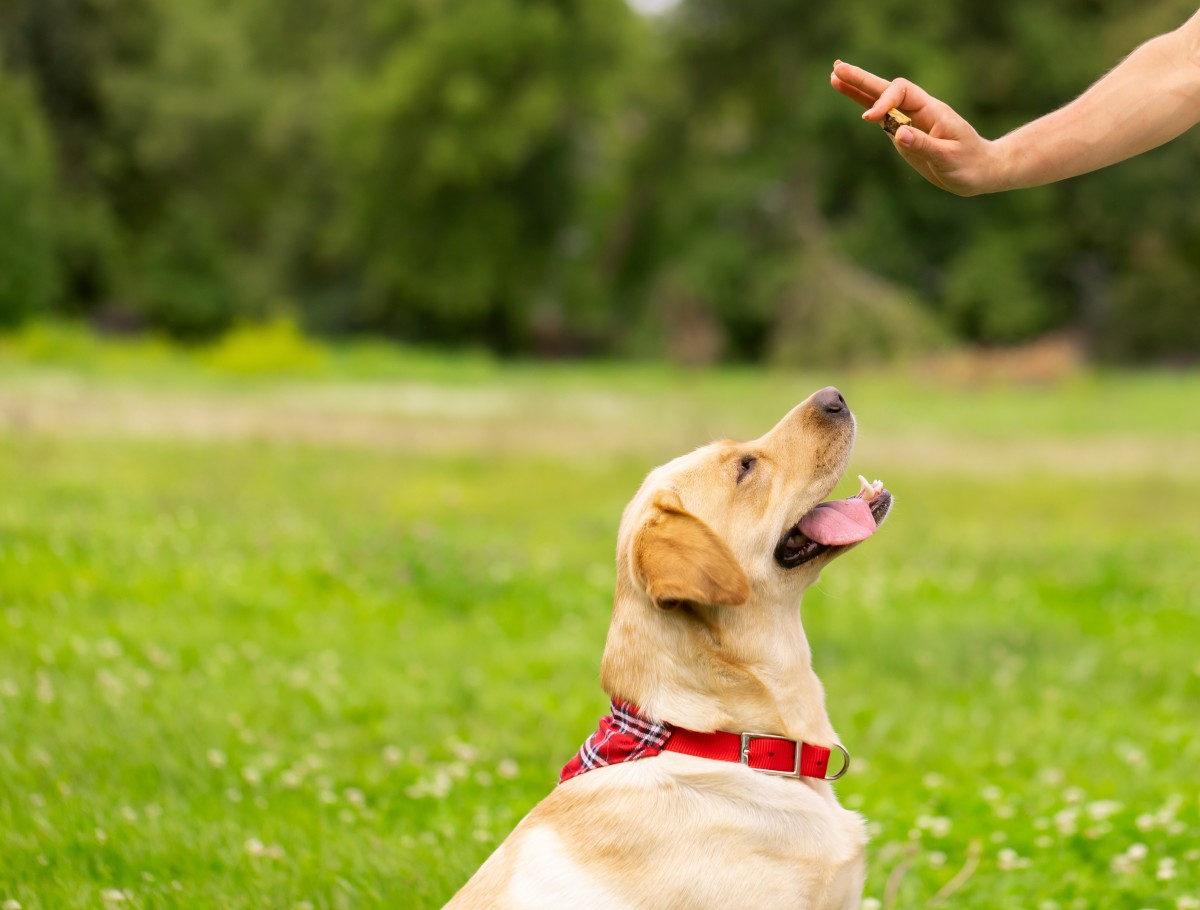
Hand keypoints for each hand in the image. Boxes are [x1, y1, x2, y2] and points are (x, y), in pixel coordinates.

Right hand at [830, 60, 1003, 195]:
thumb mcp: (948, 158)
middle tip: (837, 69)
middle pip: (887, 89)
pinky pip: (881, 118)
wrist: (980, 171)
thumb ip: (923, 145)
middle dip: (862, 80)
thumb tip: (897, 132)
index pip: (901, 94)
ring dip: (858, 89)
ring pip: (881, 100)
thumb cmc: (969, 164)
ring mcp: (909, 121)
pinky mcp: (903, 134)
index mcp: (931, 111)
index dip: (883, 102)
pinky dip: (865, 106)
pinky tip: (849, 96)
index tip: (869, 119)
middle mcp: (918, 111)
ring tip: (834, 77)